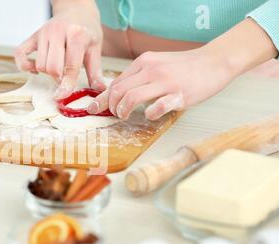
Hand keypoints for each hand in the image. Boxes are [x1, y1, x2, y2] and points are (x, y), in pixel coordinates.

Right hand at [14, 0, 104, 98]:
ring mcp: (43, 33)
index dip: (66, 84)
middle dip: (58, 78)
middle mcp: (58, 32)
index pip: (70, 66)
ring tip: (57, 68)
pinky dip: (25, 65)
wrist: (76, 9)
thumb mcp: (95, 49)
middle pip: (51, 68)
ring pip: (40, 65)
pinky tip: (35, 68)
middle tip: (65, 76)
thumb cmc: (87, 30)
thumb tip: (100, 90)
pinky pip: (20, 54)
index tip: (62, 96)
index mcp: (77, 34)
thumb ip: (95, 71)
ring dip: (47, 73)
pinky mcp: (33, 35)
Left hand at [88, 48, 235, 120]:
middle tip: (116, 114)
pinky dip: (149, 114)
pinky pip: (157, 107)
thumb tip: (117, 92)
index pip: (115, 82)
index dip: (103, 98)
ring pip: (131, 98)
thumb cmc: (184, 67)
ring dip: (123, 111)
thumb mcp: (157, 64)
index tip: (93, 109)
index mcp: (144, 62)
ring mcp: (165, 82)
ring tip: (125, 116)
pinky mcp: (179, 94)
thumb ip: (139, 76)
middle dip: (111, 106)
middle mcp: (151, 70)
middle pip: (118, 91)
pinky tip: (150, 115)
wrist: (214, 62)